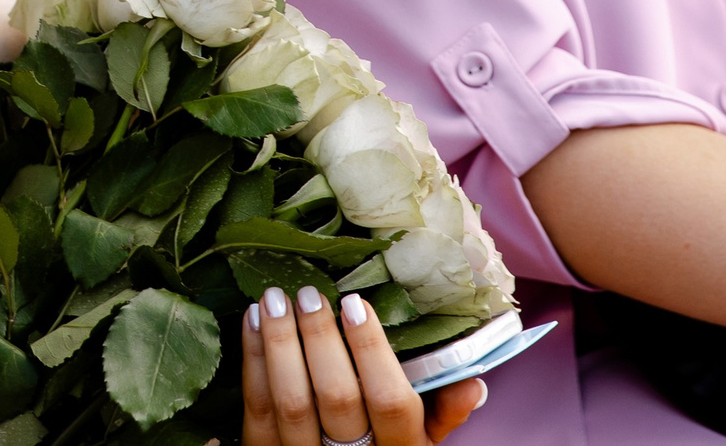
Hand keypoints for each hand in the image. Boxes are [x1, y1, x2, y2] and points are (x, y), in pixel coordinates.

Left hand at [241, 287, 484, 445]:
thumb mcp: (421, 441)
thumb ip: (444, 415)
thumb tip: (474, 384)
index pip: (389, 401)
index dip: (371, 351)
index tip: (355, 304)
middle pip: (334, 399)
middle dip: (319, 340)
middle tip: (310, 293)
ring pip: (288, 402)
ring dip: (279, 344)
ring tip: (274, 298)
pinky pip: (255, 408)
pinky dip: (252, 360)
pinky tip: (252, 321)